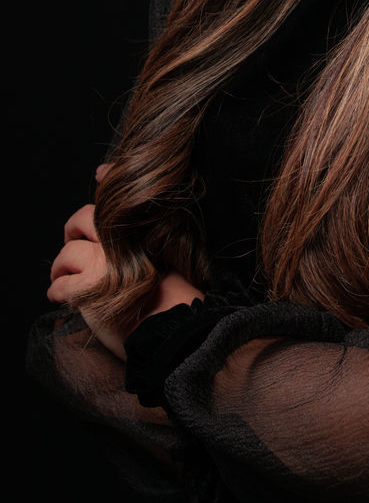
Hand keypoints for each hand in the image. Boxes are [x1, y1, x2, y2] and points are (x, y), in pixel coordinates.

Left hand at [48, 182, 205, 360]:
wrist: (172, 329)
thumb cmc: (176, 295)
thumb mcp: (173, 253)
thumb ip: (155, 229)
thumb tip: (134, 201)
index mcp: (141, 232)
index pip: (115, 197)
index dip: (107, 180)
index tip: (100, 173)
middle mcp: (121, 242)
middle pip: (84, 218)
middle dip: (73, 228)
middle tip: (72, 239)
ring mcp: (104, 264)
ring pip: (68, 252)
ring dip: (61, 266)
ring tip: (61, 276)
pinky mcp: (88, 289)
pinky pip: (61, 284)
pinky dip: (58, 290)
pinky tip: (60, 296)